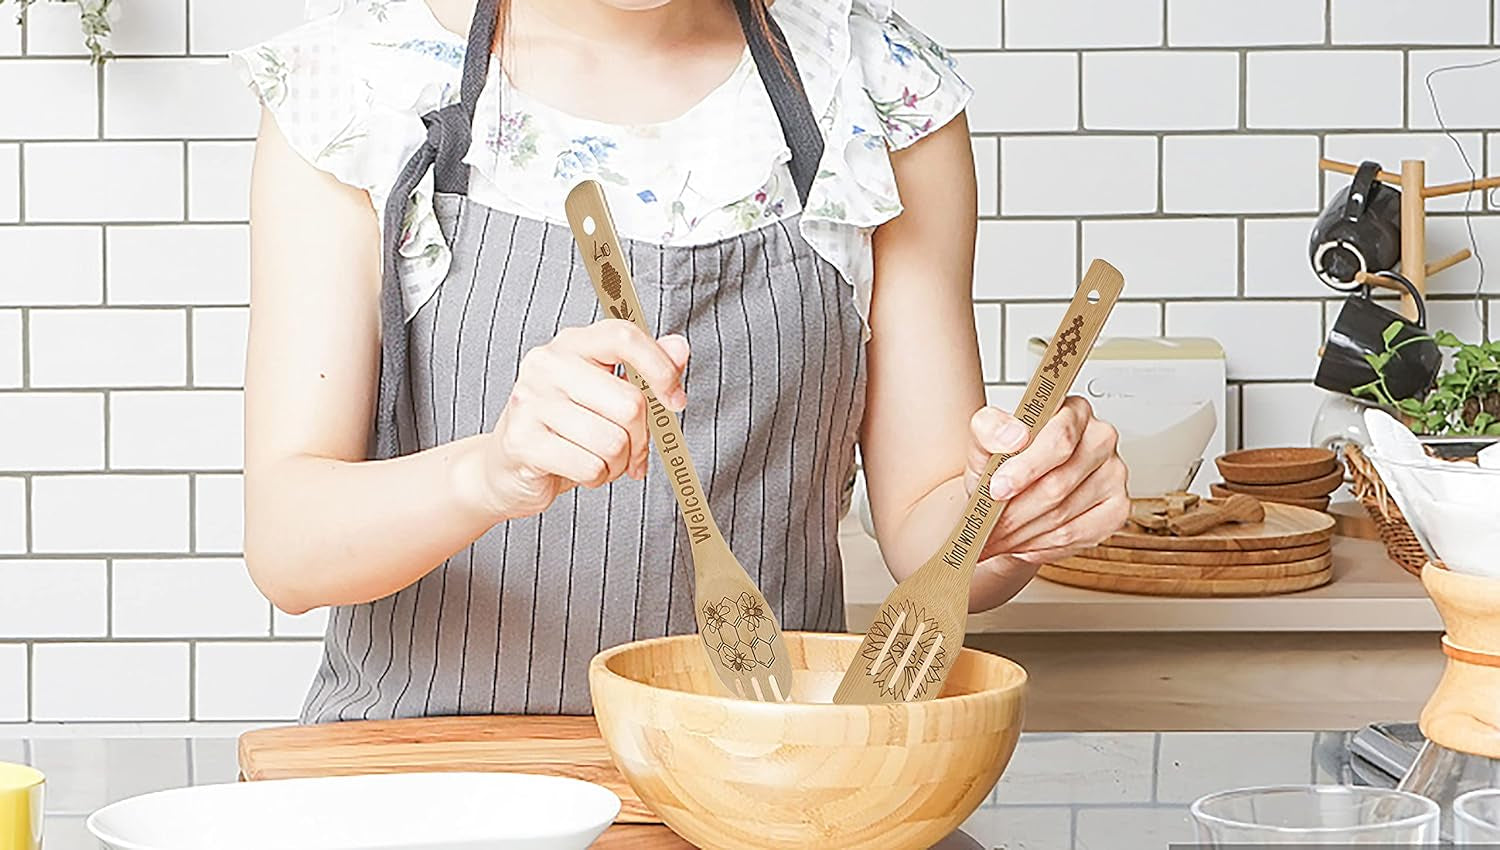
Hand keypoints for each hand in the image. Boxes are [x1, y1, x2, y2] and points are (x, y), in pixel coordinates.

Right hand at [475, 320, 688, 519]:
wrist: (505, 468)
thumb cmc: (564, 429)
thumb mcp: (606, 394)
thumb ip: (644, 369)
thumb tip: (679, 348)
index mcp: (571, 344)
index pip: (624, 337)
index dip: (660, 370)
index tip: (675, 401)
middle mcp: (546, 364)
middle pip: (629, 404)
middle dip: (640, 439)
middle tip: (630, 451)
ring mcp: (530, 401)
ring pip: (613, 442)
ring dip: (618, 464)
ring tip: (600, 461)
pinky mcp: (523, 440)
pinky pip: (591, 467)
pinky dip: (596, 478)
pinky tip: (580, 471)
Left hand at [963, 397, 1129, 563]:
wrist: (1011, 492)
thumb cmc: (1004, 462)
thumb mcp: (984, 441)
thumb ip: (989, 428)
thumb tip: (1012, 436)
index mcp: (1073, 411)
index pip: (1059, 438)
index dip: (1026, 468)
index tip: (997, 488)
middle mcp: (1100, 438)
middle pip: (1059, 484)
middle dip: (1015, 512)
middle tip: (987, 525)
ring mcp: (1114, 474)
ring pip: (1064, 515)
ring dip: (1023, 534)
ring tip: (998, 538)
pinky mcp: (1117, 509)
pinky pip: (1078, 536)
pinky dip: (1043, 546)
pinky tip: (1024, 543)